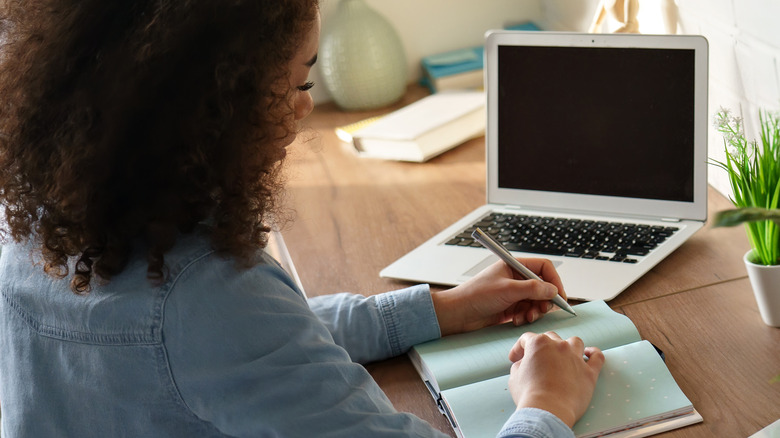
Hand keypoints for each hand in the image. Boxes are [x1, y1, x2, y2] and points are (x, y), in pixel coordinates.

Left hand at [431, 258, 565, 336]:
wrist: (458, 314)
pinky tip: (517, 321)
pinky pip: (528, 311)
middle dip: (545, 300)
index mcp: (514, 266)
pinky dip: (526, 317)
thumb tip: (553, 290)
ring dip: (535, 311)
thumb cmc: (475, 296)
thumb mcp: (507, 290)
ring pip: (536, 301)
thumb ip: (532, 289)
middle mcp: (515, 278)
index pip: (543, 268)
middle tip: (542, 310)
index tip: (560, 296)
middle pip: (543, 286)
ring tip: (527, 317)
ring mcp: (513, 293)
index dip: (554, 281)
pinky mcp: (510, 307)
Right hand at [507, 331, 604, 427]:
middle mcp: (559, 346)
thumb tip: (525, 364)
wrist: (548, 411)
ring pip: (574, 342)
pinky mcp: (589, 372)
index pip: (526, 339)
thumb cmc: (529, 395)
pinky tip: (590, 353)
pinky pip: (597, 357)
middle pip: (551, 337)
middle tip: (536, 360)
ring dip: (568, 346)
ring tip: (563, 354)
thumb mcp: (514, 377)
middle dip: (541, 346)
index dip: (519, 348)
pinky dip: (594, 353)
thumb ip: (520, 365)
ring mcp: (576, 358)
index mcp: (539, 343)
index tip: (515, 359)